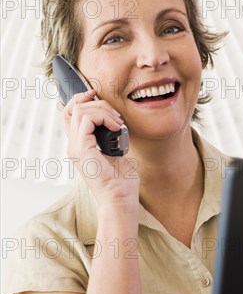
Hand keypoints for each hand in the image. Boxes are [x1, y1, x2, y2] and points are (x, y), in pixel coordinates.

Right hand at [62, 90, 138, 210]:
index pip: (70, 115)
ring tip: (118, 124)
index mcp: (79, 147)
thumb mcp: (116, 152)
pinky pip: (87, 119)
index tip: (96, 95)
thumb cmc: (121, 181)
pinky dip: (104, 117)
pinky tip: (117, 128)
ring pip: (81, 111)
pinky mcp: (81, 149)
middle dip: (96, 103)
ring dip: (103, 111)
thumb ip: (109, 136)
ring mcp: (75, 148)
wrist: (120, 198)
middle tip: (116, 116)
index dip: (80, 100)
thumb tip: (114, 119)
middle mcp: (73, 146)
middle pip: (72, 108)